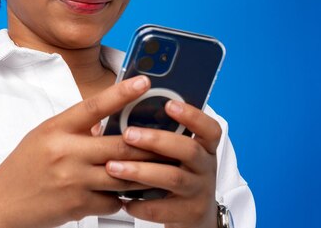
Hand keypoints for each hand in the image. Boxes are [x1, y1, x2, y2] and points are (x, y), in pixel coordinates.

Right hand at [0, 75, 158, 227]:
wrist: (1, 204)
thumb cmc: (22, 168)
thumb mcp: (43, 137)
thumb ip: (73, 129)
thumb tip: (103, 125)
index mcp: (55, 129)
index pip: (93, 106)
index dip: (121, 93)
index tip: (144, 83)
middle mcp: (65, 152)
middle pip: (120, 146)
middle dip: (149, 145)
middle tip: (169, 139)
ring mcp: (73, 181)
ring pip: (124, 175)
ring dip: (143, 173)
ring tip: (158, 168)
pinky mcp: (79, 206)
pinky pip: (113, 201)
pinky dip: (122, 197)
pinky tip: (124, 194)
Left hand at [106, 99, 221, 227]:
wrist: (194, 216)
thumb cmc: (175, 173)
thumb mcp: (173, 154)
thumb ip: (154, 137)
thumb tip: (112, 120)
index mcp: (204, 147)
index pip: (209, 129)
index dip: (192, 115)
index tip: (169, 104)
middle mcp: (206, 167)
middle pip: (188, 150)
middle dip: (156, 140)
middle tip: (128, 134)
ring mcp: (200, 191)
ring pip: (173, 178)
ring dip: (140, 171)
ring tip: (113, 167)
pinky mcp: (190, 214)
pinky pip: (164, 209)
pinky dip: (141, 204)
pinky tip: (123, 199)